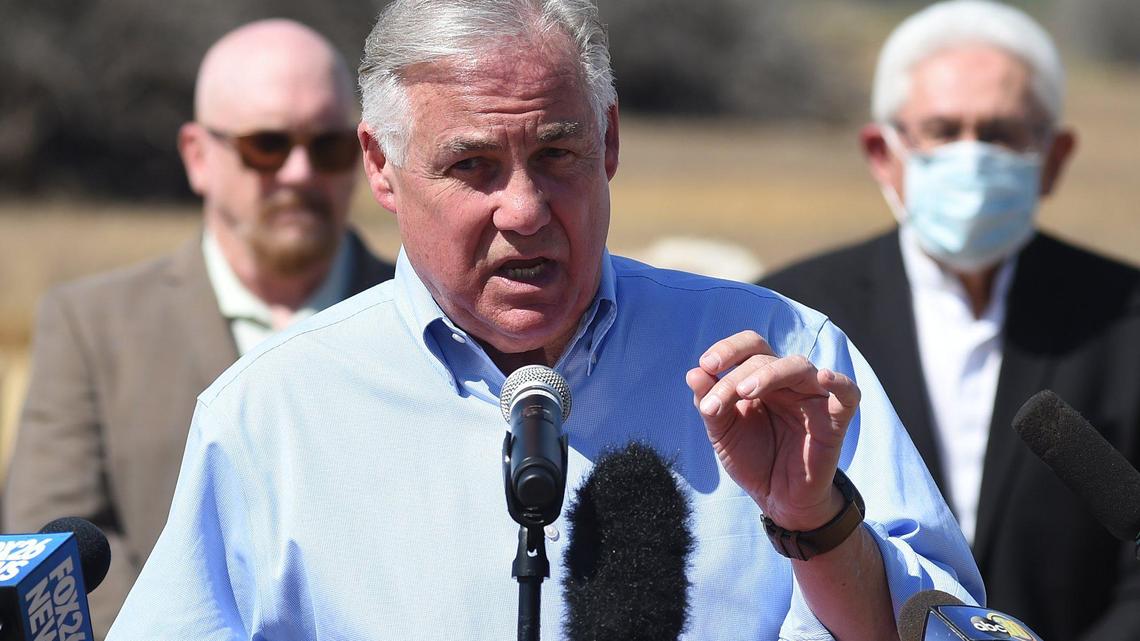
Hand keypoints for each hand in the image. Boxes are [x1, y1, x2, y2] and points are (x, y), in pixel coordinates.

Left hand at [686, 331, 860, 530]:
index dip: (728, 349)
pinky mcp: (835, 418)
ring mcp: (812, 397)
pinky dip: (840, 382)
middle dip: (735, 377)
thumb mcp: (723, 434)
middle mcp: (787, 381)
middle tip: (715, 404)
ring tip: (745, 392)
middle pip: (765, 358)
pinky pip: (848, 393)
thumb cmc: (752, 460)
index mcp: (761, 378)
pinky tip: (825, 377)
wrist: (777, 498)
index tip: (707, 365)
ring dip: (769, 374)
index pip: (749, 347)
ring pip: (798, 367)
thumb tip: (693, 372)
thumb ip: (709, 404)